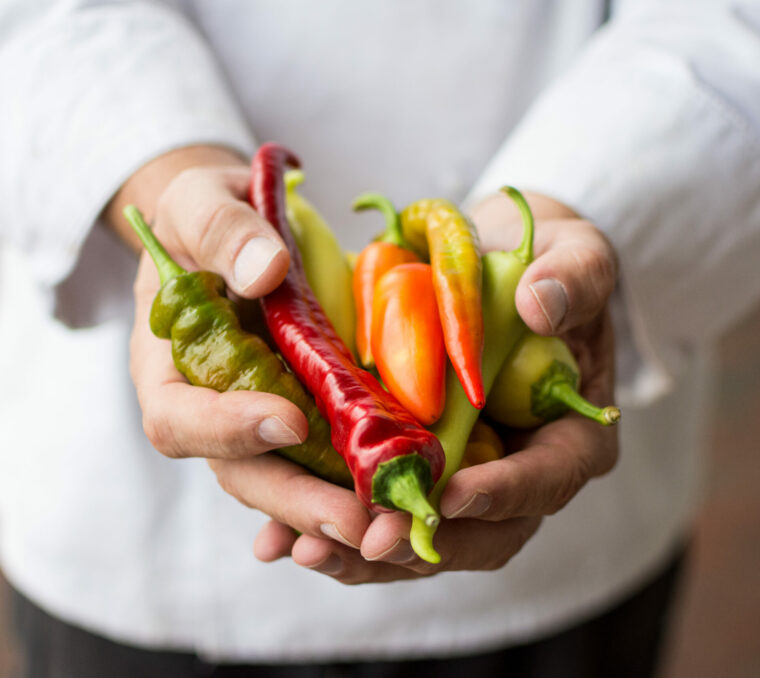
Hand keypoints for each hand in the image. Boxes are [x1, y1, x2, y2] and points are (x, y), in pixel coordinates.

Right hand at [108, 146, 372, 550]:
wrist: (240, 229)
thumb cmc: (208, 214)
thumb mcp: (201, 202)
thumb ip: (220, 230)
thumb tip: (262, 269)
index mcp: (167, 365)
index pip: (178, 418)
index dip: (226, 429)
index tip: (286, 419)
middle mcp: (211, 406)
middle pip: (241, 471)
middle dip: (296, 501)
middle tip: (356, 524)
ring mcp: (258, 415)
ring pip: (288, 478)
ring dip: (335, 509)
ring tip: (391, 526)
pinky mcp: (303, 412)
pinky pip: (326, 459)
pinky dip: (358, 484)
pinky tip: (399, 501)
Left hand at [256, 191, 618, 582]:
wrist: (494, 263)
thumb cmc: (543, 262)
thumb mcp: (573, 254)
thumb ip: (574, 276)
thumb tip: (540, 304)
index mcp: (568, 433)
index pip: (549, 478)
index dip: (505, 494)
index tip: (452, 494)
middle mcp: (516, 469)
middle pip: (482, 532)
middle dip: (424, 542)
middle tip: (370, 542)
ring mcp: (461, 471)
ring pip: (422, 535)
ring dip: (364, 551)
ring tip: (308, 547)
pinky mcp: (412, 462)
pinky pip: (378, 507)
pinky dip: (334, 524)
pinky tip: (283, 536)